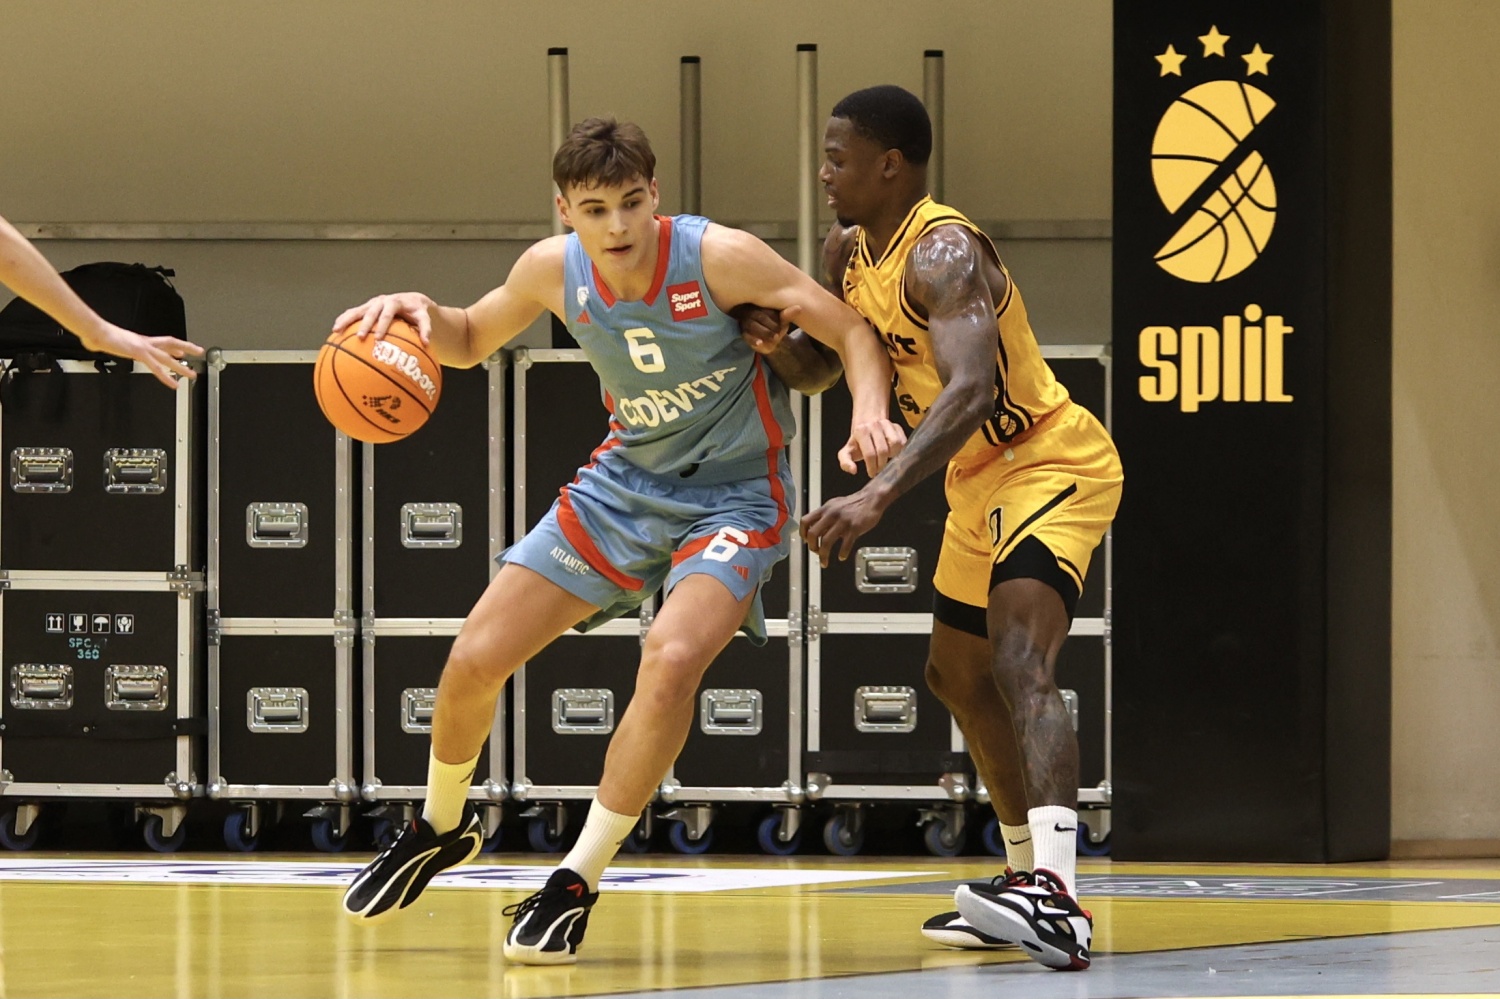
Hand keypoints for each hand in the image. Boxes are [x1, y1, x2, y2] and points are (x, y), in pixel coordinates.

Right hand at [81, 323, 203, 389]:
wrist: (94, 330)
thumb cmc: (97, 334)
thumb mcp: (106, 341)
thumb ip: (105, 343)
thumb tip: (93, 342)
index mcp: (139, 340)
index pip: (161, 342)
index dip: (173, 347)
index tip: (182, 351)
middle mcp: (144, 342)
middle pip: (171, 344)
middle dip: (187, 348)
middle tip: (199, 352)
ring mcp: (143, 347)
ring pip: (168, 358)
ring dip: (181, 367)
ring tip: (192, 374)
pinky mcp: (139, 353)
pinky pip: (156, 367)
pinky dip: (166, 376)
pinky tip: (173, 383)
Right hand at [332, 292, 435, 344]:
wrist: (412, 300)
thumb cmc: (418, 312)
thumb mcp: (424, 318)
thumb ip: (425, 329)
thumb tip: (427, 343)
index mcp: (394, 302)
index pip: (387, 314)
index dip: (382, 325)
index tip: (378, 338)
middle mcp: (381, 301)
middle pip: (370, 312)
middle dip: (364, 325)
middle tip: (359, 337)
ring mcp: (372, 303)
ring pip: (356, 310)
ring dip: (346, 320)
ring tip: (336, 331)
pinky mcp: (366, 307)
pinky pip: (352, 313)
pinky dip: (344, 320)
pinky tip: (335, 331)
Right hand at [733, 302, 791, 354]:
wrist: (771, 341)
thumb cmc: (776, 326)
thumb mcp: (783, 321)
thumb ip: (788, 315)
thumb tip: (799, 308)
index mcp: (761, 305)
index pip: (767, 307)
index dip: (775, 316)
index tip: (782, 325)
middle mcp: (751, 311)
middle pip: (759, 316)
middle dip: (770, 325)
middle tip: (779, 333)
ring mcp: (746, 322)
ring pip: (752, 325)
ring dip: (764, 332)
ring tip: (775, 337)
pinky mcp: (744, 333)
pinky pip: (746, 335)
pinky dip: (753, 340)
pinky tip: (760, 343)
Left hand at [800, 488, 888, 567]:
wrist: (871, 498)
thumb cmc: (854, 504)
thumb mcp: (835, 506)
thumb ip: (825, 518)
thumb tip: (817, 533)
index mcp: (825, 509)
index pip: (805, 521)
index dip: (803, 534)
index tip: (806, 542)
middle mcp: (831, 514)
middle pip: (813, 534)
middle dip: (812, 547)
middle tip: (816, 553)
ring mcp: (843, 521)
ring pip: (826, 542)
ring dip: (824, 555)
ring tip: (824, 562)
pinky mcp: (854, 528)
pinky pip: (845, 544)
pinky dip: (842, 553)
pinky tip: (842, 556)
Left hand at [838, 417, 906, 475]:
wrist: (867, 425)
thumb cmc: (858, 443)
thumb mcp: (847, 452)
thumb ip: (845, 462)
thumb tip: (853, 470)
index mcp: (861, 431)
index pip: (870, 454)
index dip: (872, 467)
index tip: (871, 473)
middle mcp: (875, 425)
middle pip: (883, 451)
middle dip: (881, 464)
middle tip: (878, 469)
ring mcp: (887, 424)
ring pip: (896, 444)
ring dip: (892, 456)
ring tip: (885, 459)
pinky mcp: (897, 426)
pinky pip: (903, 442)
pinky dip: (899, 451)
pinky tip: (891, 453)